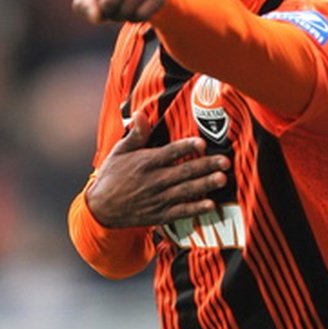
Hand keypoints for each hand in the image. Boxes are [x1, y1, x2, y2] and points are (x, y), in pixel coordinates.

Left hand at [72, 0, 165, 23]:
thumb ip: (85, 5)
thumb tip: (98, 16)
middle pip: (110, 2)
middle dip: (106, 11)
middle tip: (109, 4)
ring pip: (127, 10)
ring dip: (120, 16)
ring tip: (122, 5)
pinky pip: (141, 15)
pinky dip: (134, 19)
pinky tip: (135, 8)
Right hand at [85, 111, 230, 227]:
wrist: (102, 209)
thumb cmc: (112, 176)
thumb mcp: (119, 152)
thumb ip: (135, 135)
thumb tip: (140, 114)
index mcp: (145, 162)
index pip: (170, 153)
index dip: (186, 148)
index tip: (202, 143)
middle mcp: (154, 180)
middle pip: (184, 171)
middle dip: (206, 166)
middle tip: (225, 161)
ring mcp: (158, 199)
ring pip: (186, 191)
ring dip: (205, 185)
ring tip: (222, 179)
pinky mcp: (160, 215)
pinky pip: (181, 211)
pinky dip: (196, 209)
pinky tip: (211, 205)